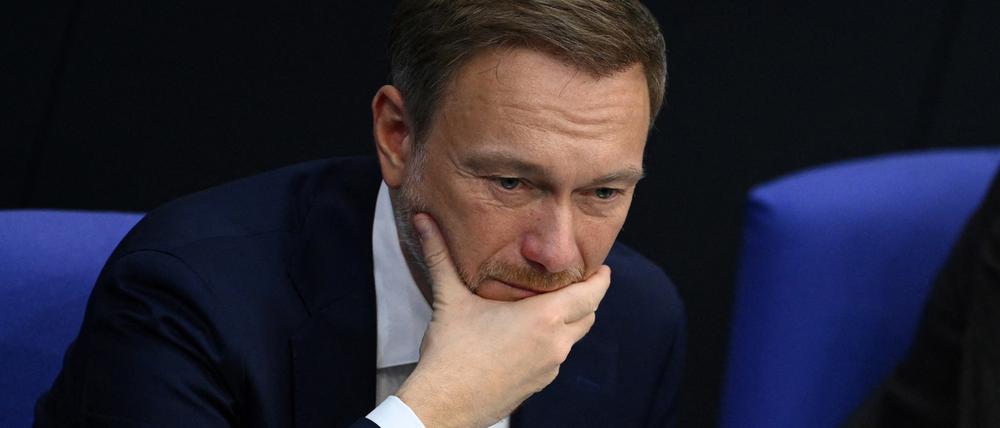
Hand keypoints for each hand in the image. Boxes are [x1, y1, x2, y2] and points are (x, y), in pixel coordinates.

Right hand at [395, 213, 610, 427]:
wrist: (443, 405)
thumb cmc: (451, 354)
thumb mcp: (449, 299)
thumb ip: (439, 255)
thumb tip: (422, 220)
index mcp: (544, 318)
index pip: (592, 294)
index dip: (600, 278)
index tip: (600, 266)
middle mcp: (555, 344)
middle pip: (588, 314)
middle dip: (586, 297)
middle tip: (574, 280)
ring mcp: (550, 368)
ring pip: (573, 338)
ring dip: (569, 320)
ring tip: (549, 303)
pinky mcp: (539, 385)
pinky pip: (556, 357)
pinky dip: (552, 341)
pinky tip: (528, 334)